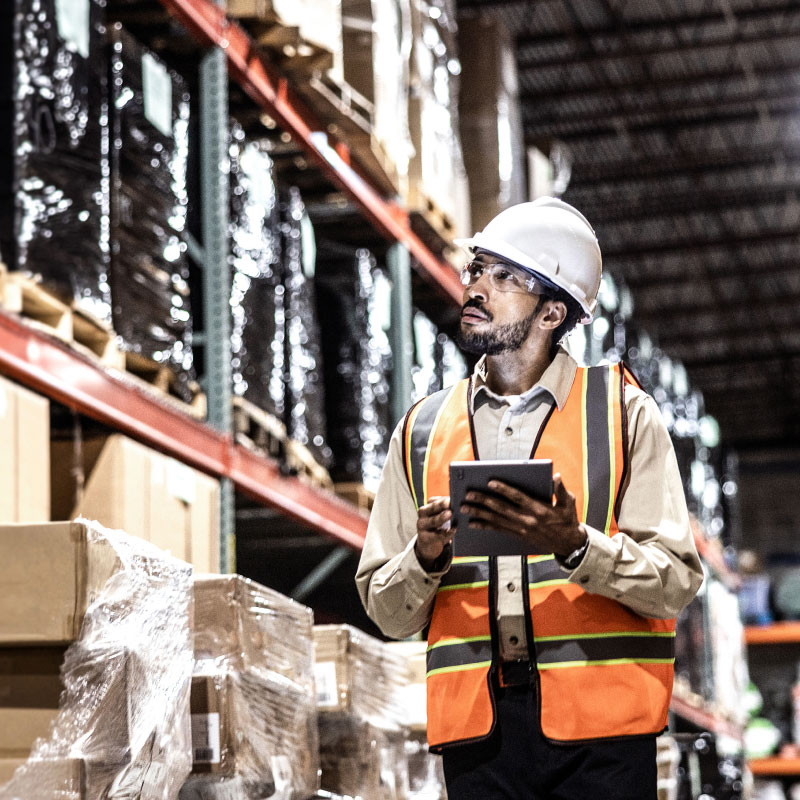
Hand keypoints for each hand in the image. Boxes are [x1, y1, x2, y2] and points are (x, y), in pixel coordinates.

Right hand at [415, 496, 453, 570]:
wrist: (428, 544)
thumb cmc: (438, 526)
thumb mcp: (440, 516)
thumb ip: (447, 510)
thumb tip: (462, 503)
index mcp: (427, 506)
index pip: (435, 500)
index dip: (444, 499)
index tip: (453, 497)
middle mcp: (422, 514)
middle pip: (433, 508)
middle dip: (442, 505)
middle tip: (450, 503)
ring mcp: (422, 526)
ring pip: (433, 521)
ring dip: (442, 517)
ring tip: (450, 514)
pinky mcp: (424, 538)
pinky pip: (437, 535)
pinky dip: (446, 533)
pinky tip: (453, 530)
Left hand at [459, 474, 586, 556]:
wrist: (568, 544)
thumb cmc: (567, 520)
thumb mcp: (569, 503)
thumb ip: (560, 490)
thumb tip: (555, 477)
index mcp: (539, 510)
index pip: (517, 497)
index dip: (503, 489)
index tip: (490, 482)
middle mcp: (527, 520)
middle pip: (501, 509)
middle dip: (483, 501)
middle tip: (468, 494)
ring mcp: (521, 529)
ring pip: (496, 520)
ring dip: (479, 514)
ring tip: (464, 508)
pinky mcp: (518, 535)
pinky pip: (498, 530)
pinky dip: (485, 526)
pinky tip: (473, 523)